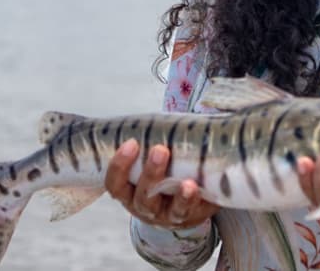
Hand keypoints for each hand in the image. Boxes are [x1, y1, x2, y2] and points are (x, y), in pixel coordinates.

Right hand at [105, 139, 219, 228]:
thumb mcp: (145, 157)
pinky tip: (204, 188)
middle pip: (144, 197)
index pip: (115, 184)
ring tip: (188, 183)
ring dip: (181, 196)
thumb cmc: (160, 169)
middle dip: (152, 173)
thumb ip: (146, 137)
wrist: (179, 200)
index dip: (119, 166)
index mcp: (129, 191)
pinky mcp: (193, 218)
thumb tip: (154, 102)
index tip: (131, 143)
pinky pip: (198, 213)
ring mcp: (170, 216)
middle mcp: (146, 207)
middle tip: (160, 150)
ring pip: (173, 210)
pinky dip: (201, 202)